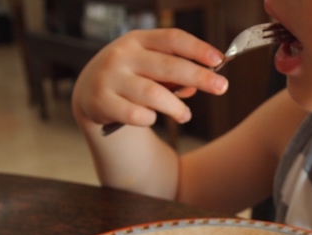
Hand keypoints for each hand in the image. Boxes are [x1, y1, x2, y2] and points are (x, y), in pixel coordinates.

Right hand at [72, 28, 227, 126]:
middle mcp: (122, 55)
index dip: (197, 48)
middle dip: (199, 77)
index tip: (219, 59)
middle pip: (168, 66)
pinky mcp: (101, 101)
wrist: (89, 93)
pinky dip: (150, 119)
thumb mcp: (149, 68)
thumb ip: (173, 74)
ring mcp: (110, 78)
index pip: (172, 39)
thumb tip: (197, 85)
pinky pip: (136, 115)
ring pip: (154, 94)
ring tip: (184, 115)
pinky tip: (152, 118)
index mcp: (138, 40)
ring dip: (176, 107)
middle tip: (222, 87)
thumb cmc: (129, 77)